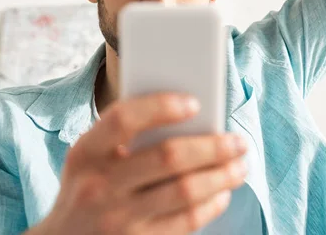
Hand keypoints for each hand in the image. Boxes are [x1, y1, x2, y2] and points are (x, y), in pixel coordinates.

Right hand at [26, 93, 247, 234]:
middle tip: (239, 141)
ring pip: (185, 191)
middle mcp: (99, 187)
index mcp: (86, 153)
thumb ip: (126, 135)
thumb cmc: (88, 186)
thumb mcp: (91, 157)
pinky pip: (187, 222)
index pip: (123, 119)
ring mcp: (119, 220)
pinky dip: (213, 204)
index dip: (161, 106)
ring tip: (240, 165)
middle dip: (213, 146)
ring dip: (222, 176)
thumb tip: (190, 116)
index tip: (195, 103)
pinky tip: (222, 192)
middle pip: (168, 157)